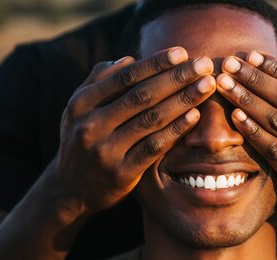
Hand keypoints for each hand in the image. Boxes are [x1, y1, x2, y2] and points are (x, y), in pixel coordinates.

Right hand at [52, 47, 215, 215]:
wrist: (69, 191)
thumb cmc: (80, 142)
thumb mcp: (78, 110)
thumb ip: (98, 82)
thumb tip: (127, 58)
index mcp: (81, 103)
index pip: (125, 76)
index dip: (155, 63)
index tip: (182, 53)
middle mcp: (91, 124)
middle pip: (142, 95)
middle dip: (177, 77)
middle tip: (204, 64)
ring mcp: (106, 150)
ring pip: (152, 118)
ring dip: (184, 99)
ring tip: (207, 85)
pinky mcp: (122, 172)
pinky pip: (154, 146)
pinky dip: (176, 129)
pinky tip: (195, 115)